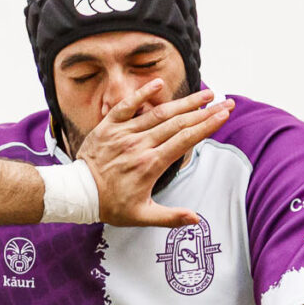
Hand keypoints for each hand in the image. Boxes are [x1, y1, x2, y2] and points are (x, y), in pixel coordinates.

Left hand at [78, 80, 234, 228]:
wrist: (78, 194)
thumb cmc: (110, 205)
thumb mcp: (141, 217)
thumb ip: (170, 217)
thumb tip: (196, 220)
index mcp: (151, 164)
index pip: (186, 139)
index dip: (207, 125)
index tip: (224, 114)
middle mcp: (140, 145)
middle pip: (179, 123)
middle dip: (205, 111)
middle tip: (226, 101)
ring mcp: (124, 134)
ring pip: (159, 113)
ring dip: (184, 102)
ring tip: (205, 93)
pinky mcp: (108, 126)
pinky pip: (126, 106)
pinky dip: (141, 94)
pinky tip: (159, 83)